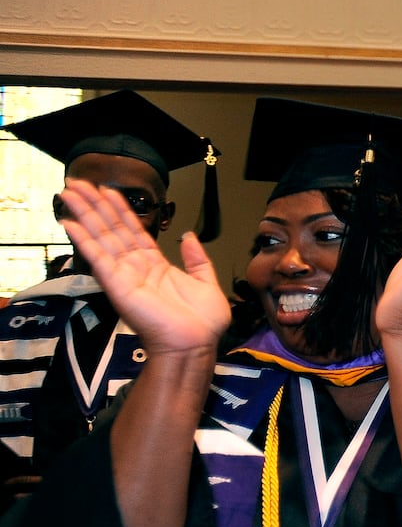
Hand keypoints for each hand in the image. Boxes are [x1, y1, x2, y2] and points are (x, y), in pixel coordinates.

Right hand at [57, 179, 228, 358]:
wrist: (195, 344)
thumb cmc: (202, 322)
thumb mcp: (206, 282)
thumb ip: (197, 258)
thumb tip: (189, 235)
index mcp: (155, 265)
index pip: (133, 230)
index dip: (119, 209)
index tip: (107, 190)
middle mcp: (135, 266)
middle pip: (111, 228)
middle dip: (95, 204)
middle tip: (77, 182)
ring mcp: (124, 274)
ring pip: (101, 237)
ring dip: (84, 213)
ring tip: (69, 191)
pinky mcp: (117, 284)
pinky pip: (97, 257)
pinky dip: (83, 239)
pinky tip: (70, 222)